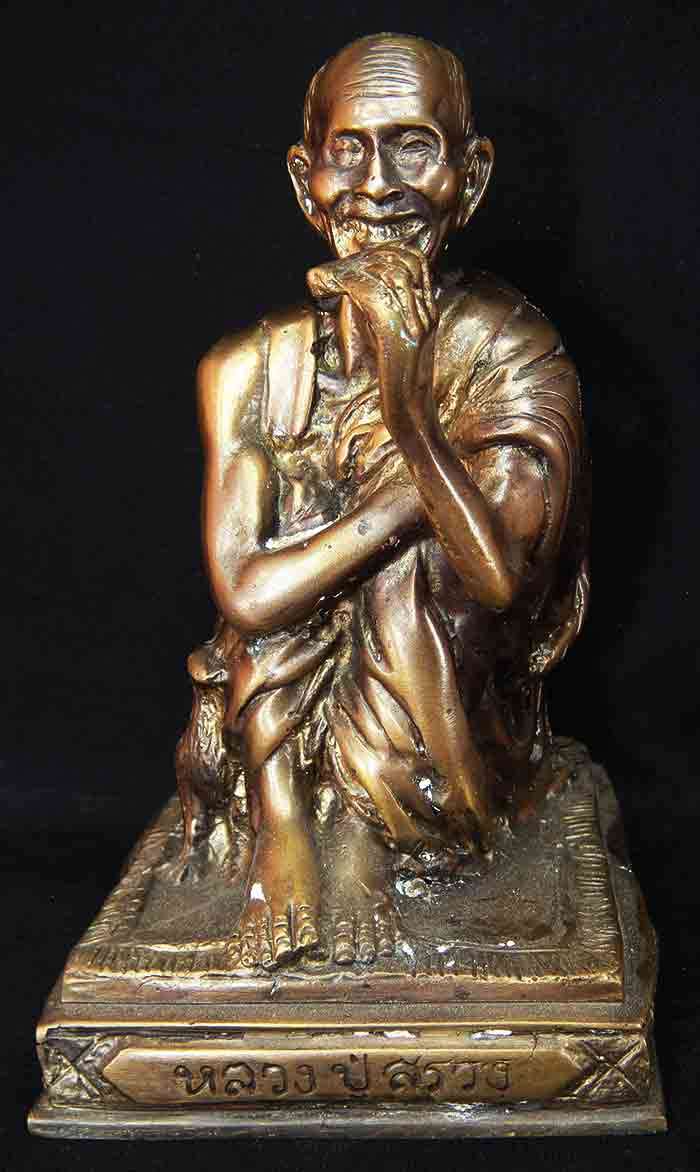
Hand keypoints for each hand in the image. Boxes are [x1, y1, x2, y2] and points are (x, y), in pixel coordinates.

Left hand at [307, 243, 436, 433]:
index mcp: (429, 312)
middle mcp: (425, 312)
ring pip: (387, 272)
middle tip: (338, 266)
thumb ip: (384, 320)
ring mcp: (415, 322)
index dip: (384, 252)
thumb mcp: (393, 346)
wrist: (412, 418)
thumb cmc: (398, 389)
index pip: (414, 261)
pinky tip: (331, 287)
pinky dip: (349, 284)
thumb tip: (361, 297)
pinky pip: (374, 294)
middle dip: (366, 256)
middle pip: (401, 260)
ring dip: (354, 268)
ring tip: (330, 276)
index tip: (357, 257)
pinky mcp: (399, 334)